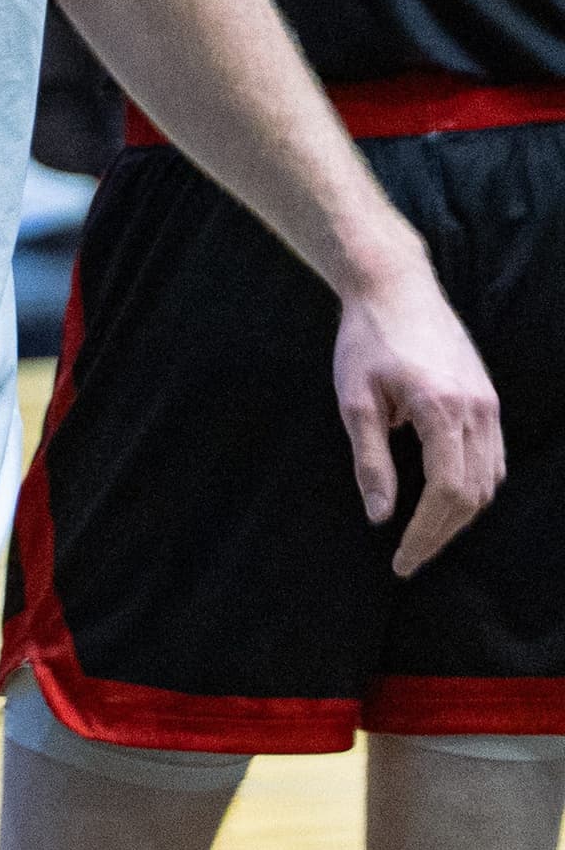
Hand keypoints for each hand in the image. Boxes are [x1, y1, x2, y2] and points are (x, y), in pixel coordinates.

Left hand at [334, 249, 503, 576]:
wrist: (394, 287)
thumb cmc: (366, 340)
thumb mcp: (355, 400)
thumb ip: (370, 460)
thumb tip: (380, 516)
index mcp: (442, 411)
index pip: (445, 494)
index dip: (425, 534)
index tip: (401, 561)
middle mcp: (476, 412)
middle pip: (472, 495)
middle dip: (441, 533)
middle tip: (410, 558)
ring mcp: (488, 405)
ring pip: (488, 481)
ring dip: (460, 515)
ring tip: (425, 536)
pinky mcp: (488, 399)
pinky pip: (493, 459)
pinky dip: (473, 487)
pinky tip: (448, 500)